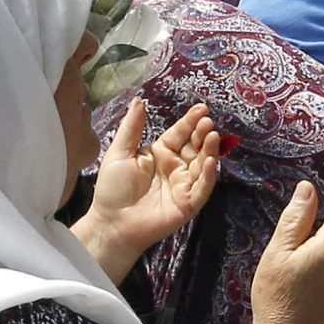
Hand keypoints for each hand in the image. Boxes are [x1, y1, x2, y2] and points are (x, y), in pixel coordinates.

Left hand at [77, 100, 222, 279]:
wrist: (111, 222)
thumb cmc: (113, 189)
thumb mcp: (120, 152)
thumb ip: (132, 127)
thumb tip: (139, 100)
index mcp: (160, 154)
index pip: (180, 134)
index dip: (190, 122)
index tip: (201, 109)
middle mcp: (175, 167)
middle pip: (195, 147)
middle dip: (203, 133)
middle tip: (207, 121)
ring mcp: (183, 185)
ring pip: (202, 165)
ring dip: (209, 150)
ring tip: (212, 136)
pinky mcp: (188, 203)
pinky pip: (202, 188)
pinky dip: (207, 175)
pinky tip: (209, 161)